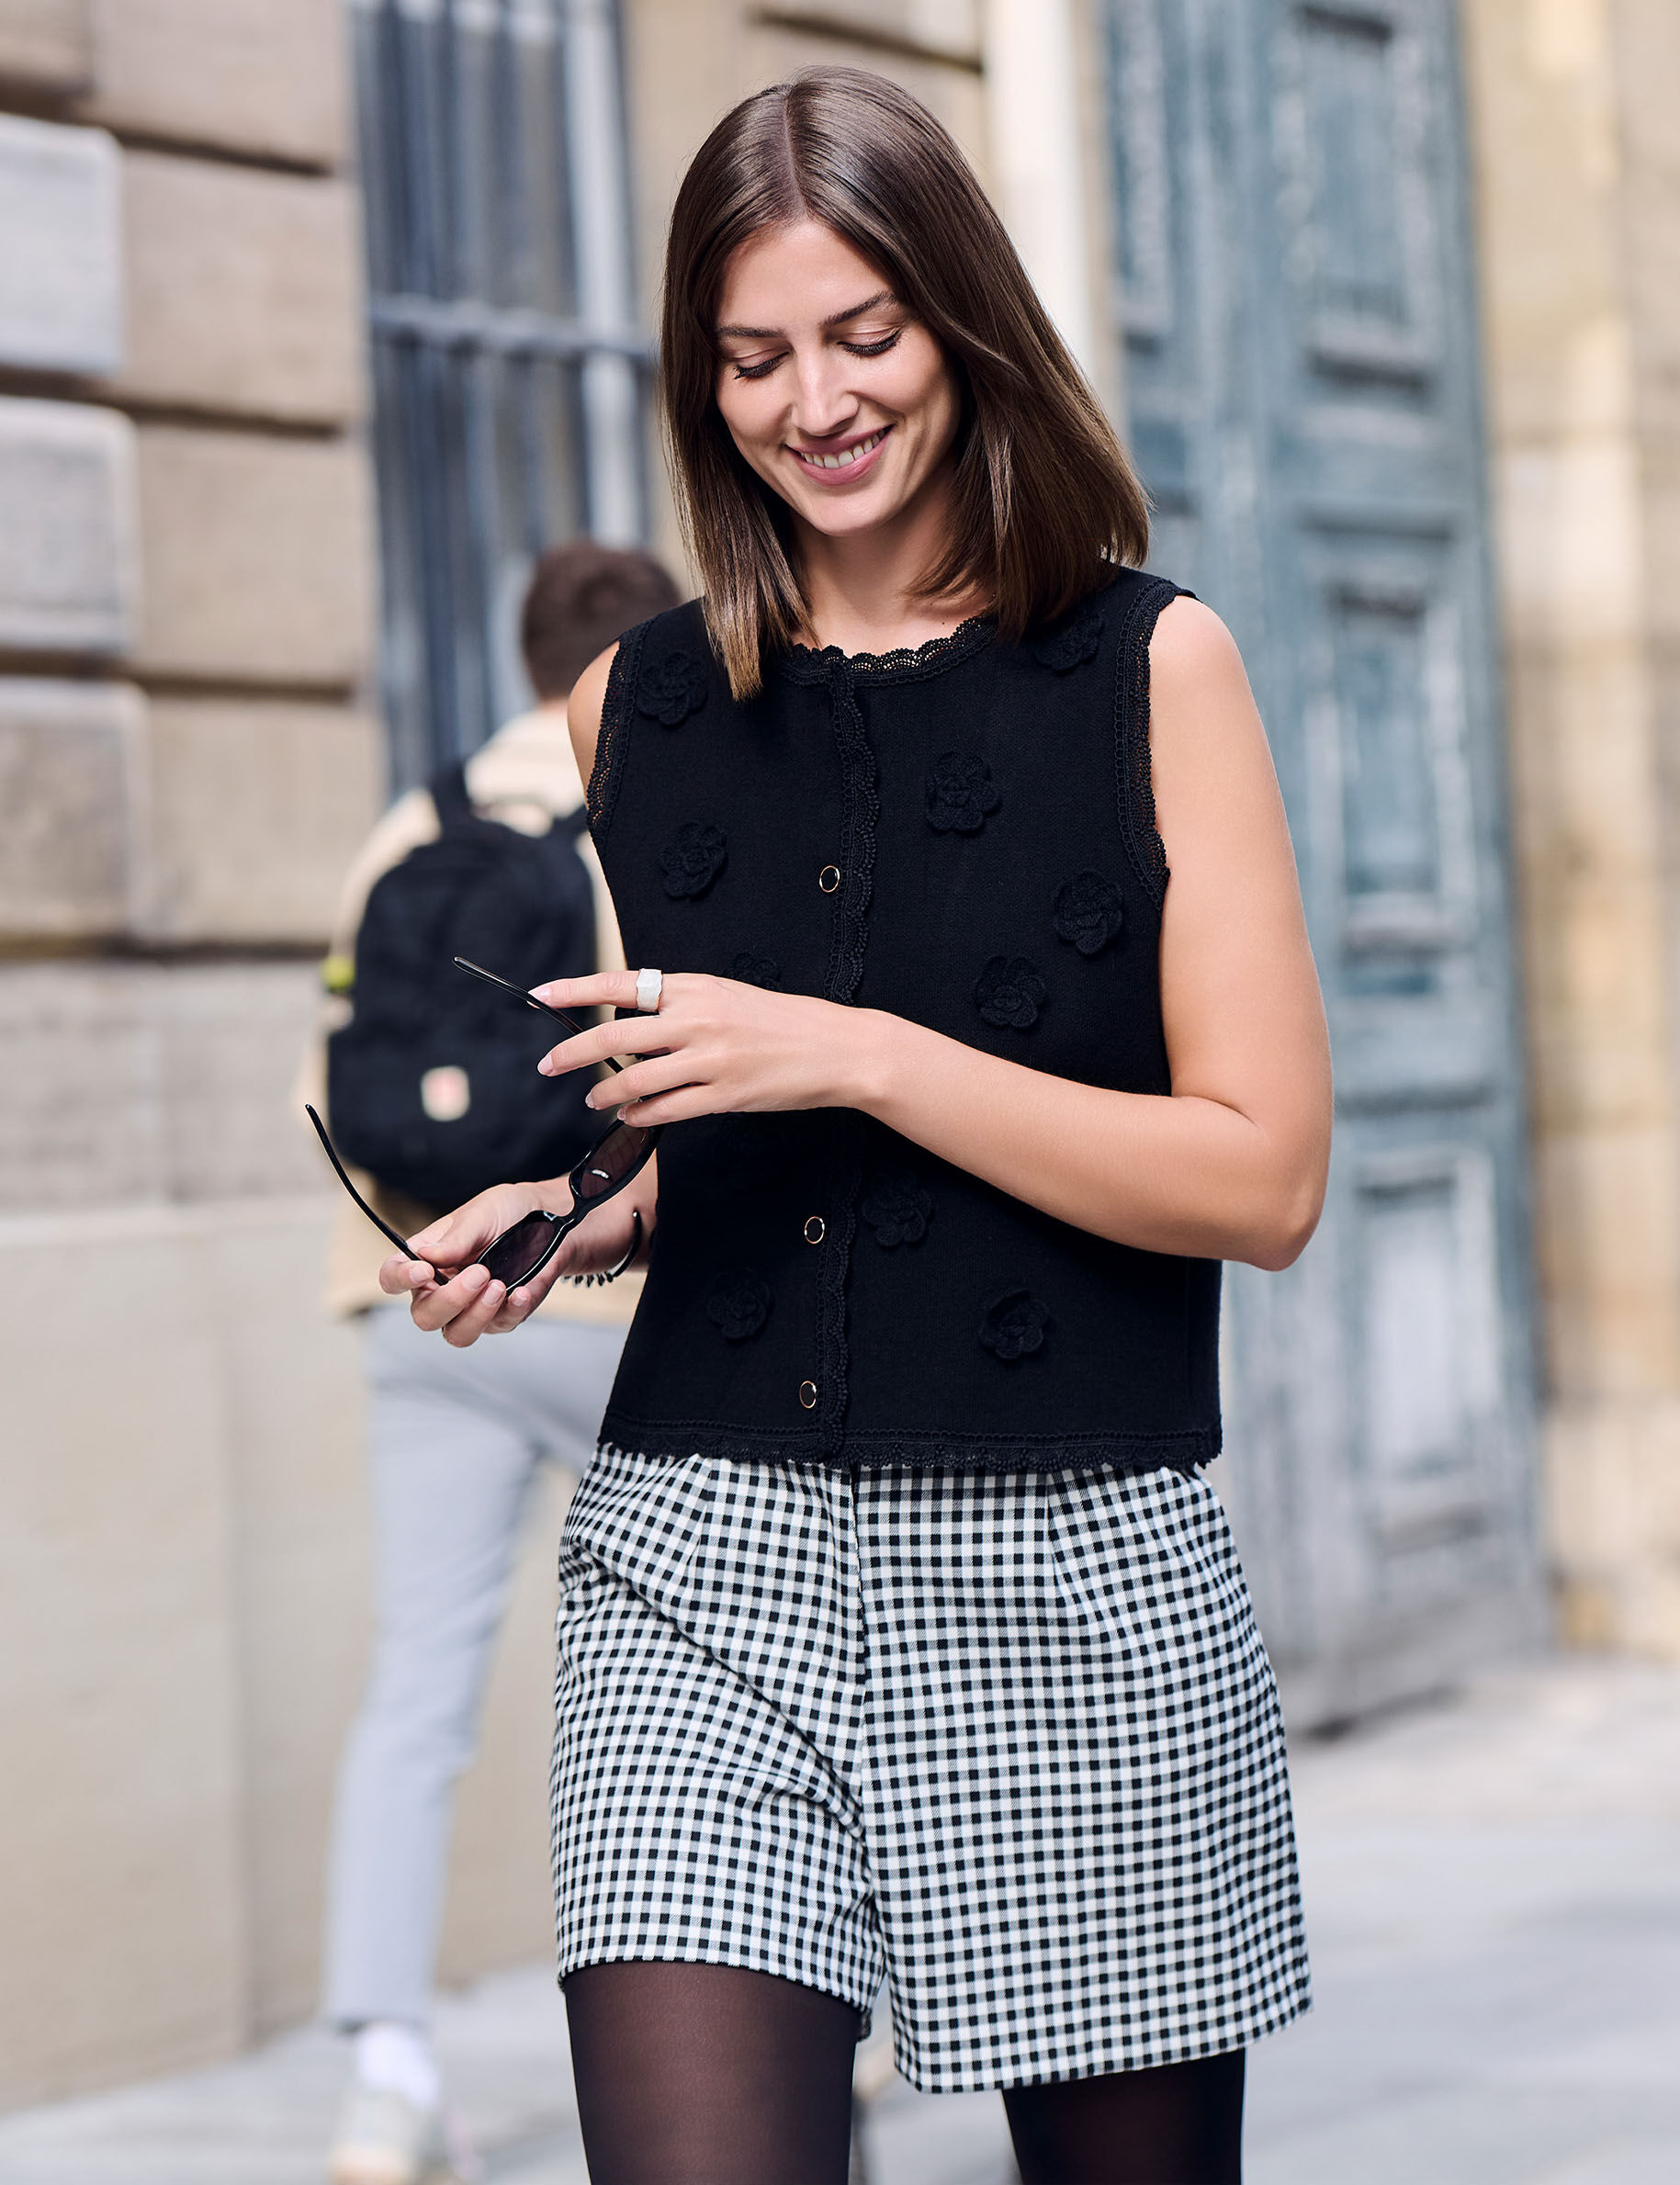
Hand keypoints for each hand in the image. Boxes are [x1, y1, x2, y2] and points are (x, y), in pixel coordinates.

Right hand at [377, 1174, 649, 1346]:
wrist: (557, 1222)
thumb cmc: (511, 1211)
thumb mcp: (483, 1212)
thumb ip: (456, 1236)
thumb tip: (424, 1255)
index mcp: (428, 1258)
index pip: (394, 1277)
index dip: (399, 1279)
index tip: (423, 1271)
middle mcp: (443, 1288)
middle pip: (424, 1316)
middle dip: (449, 1300)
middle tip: (480, 1274)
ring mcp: (472, 1307)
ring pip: (456, 1334)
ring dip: (475, 1314)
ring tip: (499, 1285)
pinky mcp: (502, 1316)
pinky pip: (498, 1327)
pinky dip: (510, 1311)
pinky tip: (520, 1291)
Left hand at [531, 970, 880, 1125]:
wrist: (836, 1048)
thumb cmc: (783, 1021)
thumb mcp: (728, 995)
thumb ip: (682, 1003)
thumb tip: (634, 1016)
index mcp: (696, 987)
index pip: (622, 984)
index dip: (576, 990)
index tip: (542, 995)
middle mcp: (698, 1019)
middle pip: (616, 1036)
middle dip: (573, 1053)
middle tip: (548, 1064)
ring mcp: (711, 1059)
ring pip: (636, 1080)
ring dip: (605, 1092)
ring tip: (593, 1098)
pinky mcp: (725, 1095)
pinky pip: (666, 1109)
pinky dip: (640, 1114)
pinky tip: (630, 1115)